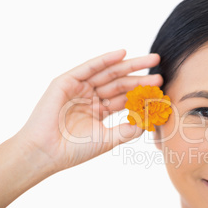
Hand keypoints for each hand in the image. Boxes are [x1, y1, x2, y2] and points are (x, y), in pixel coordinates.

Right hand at [16, 50, 162, 172]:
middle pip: (120, 82)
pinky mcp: (66, 82)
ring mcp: (78, 88)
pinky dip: (105, 60)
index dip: (142, 92)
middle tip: (161, 69)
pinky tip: (123, 54)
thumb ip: (128, 130)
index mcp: (99, 110)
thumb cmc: (74, 150)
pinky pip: (89, 68)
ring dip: (130, 65)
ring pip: (108, 73)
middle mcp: (90, 97)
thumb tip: (149, 121)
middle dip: (140, 75)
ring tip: (151, 60)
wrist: (46, 153)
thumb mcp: (107, 139)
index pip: (124, 97)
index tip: (160, 89)